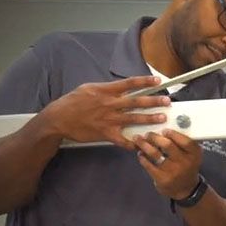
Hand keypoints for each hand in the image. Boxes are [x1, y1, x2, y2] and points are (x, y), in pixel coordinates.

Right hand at [41, 76, 169, 149]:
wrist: (58, 119)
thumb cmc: (73, 102)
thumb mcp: (89, 88)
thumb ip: (106, 88)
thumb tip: (121, 87)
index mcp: (106, 91)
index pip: (129, 84)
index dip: (145, 81)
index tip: (158, 80)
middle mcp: (109, 104)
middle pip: (136, 101)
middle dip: (154, 101)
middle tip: (167, 102)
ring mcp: (108, 119)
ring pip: (133, 118)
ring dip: (149, 119)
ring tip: (162, 119)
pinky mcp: (105, 133)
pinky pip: (122, 140)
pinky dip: (132, 143)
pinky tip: (142, 145)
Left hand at [134, 130, 202, 199]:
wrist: (185, 189)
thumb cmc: (187, 167)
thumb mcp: (192, 155)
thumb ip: (184, 143)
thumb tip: (166, 128)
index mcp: (194, 154)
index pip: (185, 141)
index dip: (173, 134)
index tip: (164, 130)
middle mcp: (185, 162)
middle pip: (168, 145)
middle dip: (155, 137)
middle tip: (148, 134)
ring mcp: (173, 171)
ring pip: (155, 153)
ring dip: (144, 145)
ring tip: (139, 140)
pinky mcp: (162, 178)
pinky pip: (148, 164)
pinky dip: (143, 157)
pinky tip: (141, 154)